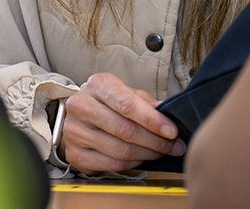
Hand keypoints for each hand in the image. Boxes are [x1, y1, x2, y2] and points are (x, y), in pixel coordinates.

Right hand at [59, 72, 185, 172]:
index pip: (127, 104)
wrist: (79, 115)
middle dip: (156, 142)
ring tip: (160, 153)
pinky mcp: (74, 154)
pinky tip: (140, 158)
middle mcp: (81, 106)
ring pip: (120, 151)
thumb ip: (146, 103)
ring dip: (147, 155)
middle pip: (125, 130)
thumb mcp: (127, 94)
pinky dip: (131, 164)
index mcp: (97, 85)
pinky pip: (111, 165)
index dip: (152, 120)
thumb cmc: (108, 103)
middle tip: (174, 147)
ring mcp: (74, 131)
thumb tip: (167, 114)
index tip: (173, 131)